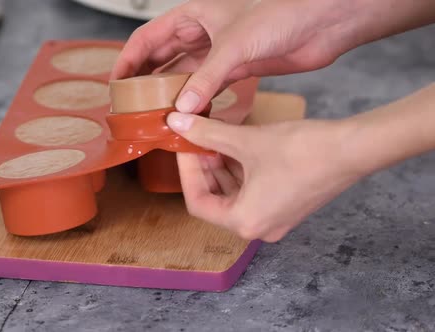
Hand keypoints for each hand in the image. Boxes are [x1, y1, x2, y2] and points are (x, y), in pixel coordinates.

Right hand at [112, 0, 358, 113]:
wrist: (321, 23)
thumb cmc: (280, 14)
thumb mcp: (234, 45)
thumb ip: (206, 78)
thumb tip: (181, 108)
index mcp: (192, 17)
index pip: (147, 39)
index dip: (128, 60)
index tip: (116, 85)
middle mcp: (200, 34)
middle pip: (160, 59)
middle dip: (144, 81)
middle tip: (131, 106)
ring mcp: (217, 53)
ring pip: (181, 76)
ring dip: (169, 95)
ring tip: (154, 116)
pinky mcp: (234, 70)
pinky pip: (205, 88)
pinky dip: (194, 102)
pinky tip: (186, 116)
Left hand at [166, 82, 434, 241]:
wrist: (353, 149)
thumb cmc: (302, 150)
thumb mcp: (246, 141)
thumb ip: (207, 133)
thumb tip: (176, 122)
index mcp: (245, 222)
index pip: (197, 203)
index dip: (186, 171)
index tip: (183, 144)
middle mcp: (258, 228)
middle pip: (215, 200)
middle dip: (204, 167)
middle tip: (197, 139)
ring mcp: (274, 220)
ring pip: (233, 195)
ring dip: (221, 167)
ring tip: (215, 137)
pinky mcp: (286, 207)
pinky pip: (252, 192)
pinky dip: (241, 171)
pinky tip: (237, 145)